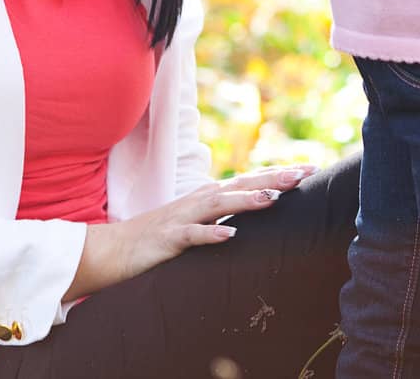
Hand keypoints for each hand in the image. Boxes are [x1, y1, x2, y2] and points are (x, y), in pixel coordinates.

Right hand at [64, 164, 315, 299]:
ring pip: (218, 205)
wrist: (111, 250)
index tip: (308, 170)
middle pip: (239, 186)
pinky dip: (211, 234)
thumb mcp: (192, 225)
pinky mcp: (167, 239)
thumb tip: (250, 217)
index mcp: (205, 199)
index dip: (276, 176)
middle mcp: (196, 202)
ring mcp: (181, 219)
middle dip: (272, 180)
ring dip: (245, 202)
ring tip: (273, 200)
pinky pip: (191, 236)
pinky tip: (230, 236)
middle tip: (304, 174)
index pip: (246, 182)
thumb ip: (218, 216)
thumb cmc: (154, 240)